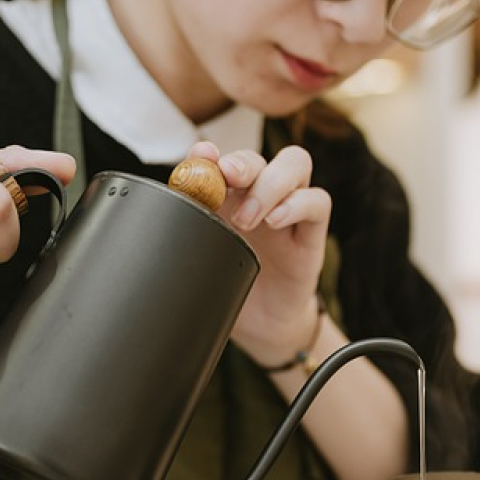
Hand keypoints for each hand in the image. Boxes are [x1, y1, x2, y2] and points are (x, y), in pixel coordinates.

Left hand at [186, 141, 331, 366]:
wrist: (262, 327)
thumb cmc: (233, 286)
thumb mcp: (203, 259)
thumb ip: (189, 231)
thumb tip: (161, 213)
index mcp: (228, 197)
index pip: (222, 159)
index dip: (210, 152)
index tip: (199, 156)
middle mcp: (260, 196)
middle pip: (258, 156)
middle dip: (241, 163)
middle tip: (226, 178)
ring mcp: (289, 209)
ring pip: (295, 164)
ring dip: (269, 183)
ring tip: (248, 217)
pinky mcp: (311, 232)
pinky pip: (318, 201)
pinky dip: (298, 204)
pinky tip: (276, 220)